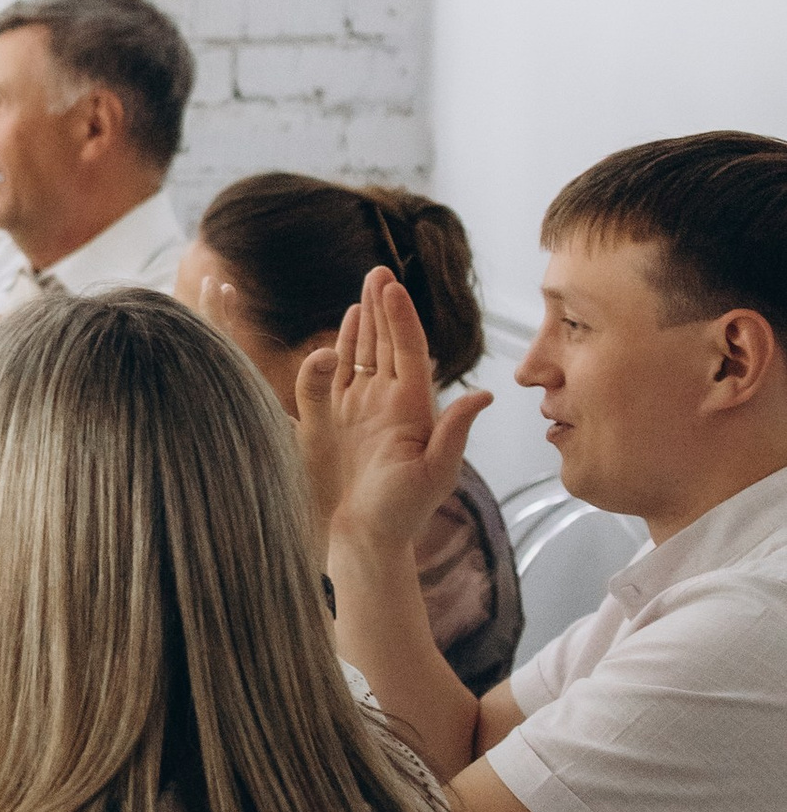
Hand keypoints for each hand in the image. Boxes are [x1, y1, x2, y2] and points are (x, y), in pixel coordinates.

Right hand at [303, 268, 489, 559]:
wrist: (361, 541)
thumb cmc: (402, 514)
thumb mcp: (435, 474)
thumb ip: (454, 432)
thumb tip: (485, 393)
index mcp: (410, 408)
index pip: (408, 351)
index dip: (400, 317)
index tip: (392, 286)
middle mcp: (384, 403)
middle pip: (384, 343)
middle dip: (381, 306)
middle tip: (378, 270)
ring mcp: (355, 410)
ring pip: (359, 354)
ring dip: (361, 321)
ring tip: (365, 289)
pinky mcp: (326, 423)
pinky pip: (328, 378)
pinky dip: (333, 350)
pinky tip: (339, 329)